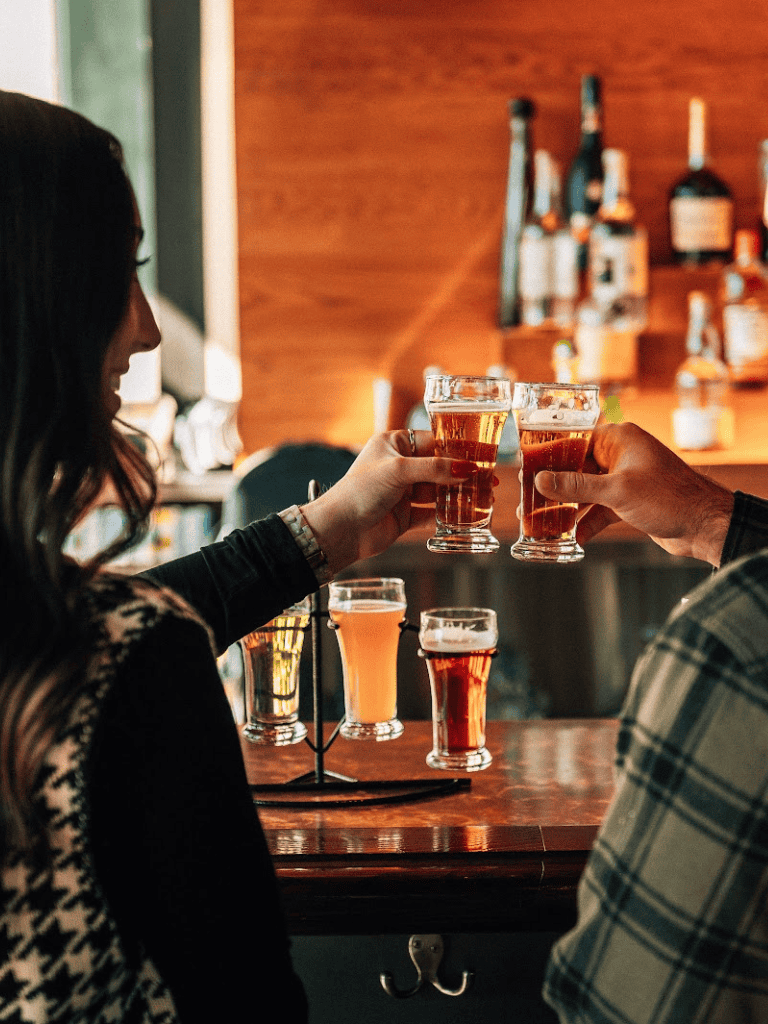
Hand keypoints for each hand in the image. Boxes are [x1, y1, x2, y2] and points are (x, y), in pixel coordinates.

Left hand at [300, 429, 476, 573]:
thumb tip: (467, 468)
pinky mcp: (405, 516)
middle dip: (463, 473)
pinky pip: (432, 513)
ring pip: (438, 491)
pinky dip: (448, 514)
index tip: (482, 455)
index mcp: (393, 445)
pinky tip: (466, 515)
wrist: (340, 530)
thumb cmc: (360, 491)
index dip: (458, 448)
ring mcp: (402, 492)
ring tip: (484, 498)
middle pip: (439, 467)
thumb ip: (435, 468)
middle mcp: (399, 467)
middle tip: (489, 478)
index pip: (433, 441)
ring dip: (459, 495)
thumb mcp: (399, 470)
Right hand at [533, 422, 734, 564]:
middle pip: (577, 467)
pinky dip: (587, 522)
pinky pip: (600, 509)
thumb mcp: (616, 491)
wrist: (705, 526)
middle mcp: (621, 455)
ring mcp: (626, 479)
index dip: (549, 453)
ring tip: (541, 521)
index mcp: (619, 439)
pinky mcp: (630, 502)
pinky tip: (574, 537)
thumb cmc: (669, 497)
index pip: (575, 439)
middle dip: (554, 486)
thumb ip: (576, 486)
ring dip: (567, 507)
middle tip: (529, 500)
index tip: (527, 467)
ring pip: (586, 491)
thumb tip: (542, 480)